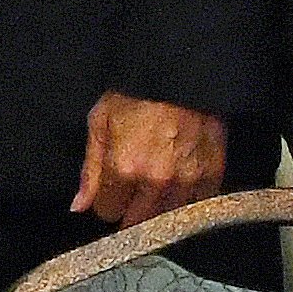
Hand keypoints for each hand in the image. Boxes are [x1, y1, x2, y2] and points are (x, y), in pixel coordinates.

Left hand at [72, 93, 226, 226]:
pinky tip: (181, 180)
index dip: (106, 199)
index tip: (112, 187)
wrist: (181, 70)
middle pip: (138, 221)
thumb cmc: (136, 92)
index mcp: (124, 168)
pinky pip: (197, 204)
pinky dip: (188, 198)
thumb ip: (90, 169)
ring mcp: (188, 179)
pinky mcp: (213, 172)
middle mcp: (157, 180)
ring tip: (158, 181)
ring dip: (159, 206)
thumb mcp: (101, 121)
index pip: (107, 211)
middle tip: (134, 185)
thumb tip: (79, 206)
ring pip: (167, 217)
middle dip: (130, 207)